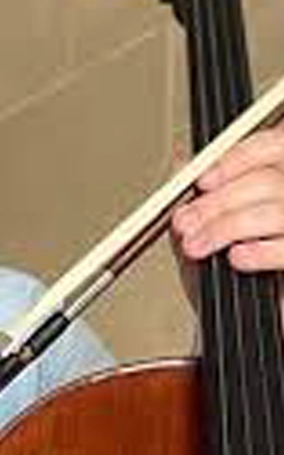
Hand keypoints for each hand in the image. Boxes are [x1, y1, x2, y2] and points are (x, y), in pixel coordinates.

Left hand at [170, 122, 283, 271]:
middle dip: (217, 202)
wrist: (249, 308)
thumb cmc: (235, 255)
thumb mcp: (212, 218)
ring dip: (225, 229)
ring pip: (275, 213)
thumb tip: (181, 167)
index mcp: (281, 170)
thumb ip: (203, 191)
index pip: (273, 145)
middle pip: (268, 181)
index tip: (202, 179)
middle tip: (184, 222)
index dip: (235, 160)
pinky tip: (237, 257)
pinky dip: (260, 252)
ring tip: (196, 246)